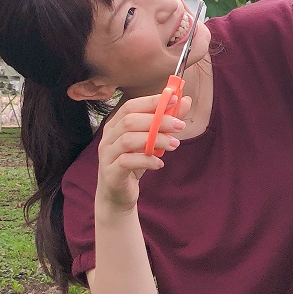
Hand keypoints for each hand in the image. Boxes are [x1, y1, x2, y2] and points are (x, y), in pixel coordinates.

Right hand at [94, 92, 190, 214]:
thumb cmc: (134, 163)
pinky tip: (160, 164)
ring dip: (155, 140)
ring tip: (174, 144)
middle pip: (130, 121)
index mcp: (115, 125)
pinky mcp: (111, 173)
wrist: (118, 194)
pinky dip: (146, 161)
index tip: (174, 99)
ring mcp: (107, 155)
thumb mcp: (152, 141)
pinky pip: (127, 162)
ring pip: (128, 140)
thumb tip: (185, 101)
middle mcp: (108, 137)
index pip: (130, 106)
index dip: (151, 101)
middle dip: (157, 120)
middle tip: (180, 125)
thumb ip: (166, 121)